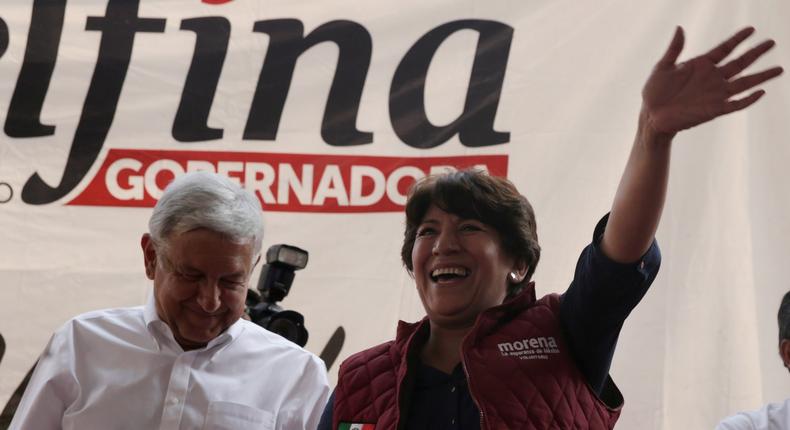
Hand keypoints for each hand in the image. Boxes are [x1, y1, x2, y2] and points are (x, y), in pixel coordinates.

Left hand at [642, 26, 782, 135]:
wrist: (651, 116)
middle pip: (740, 63)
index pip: (725, 49)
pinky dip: (748, 99)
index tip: (751, 29)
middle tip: (772, 42)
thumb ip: (674, 49)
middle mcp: (712, 78)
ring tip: (779, 69)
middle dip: (756, 53)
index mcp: (701, 65)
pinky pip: (736, 104)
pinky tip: (761, 92)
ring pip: (744, 83)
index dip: (738, 39)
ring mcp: (715, 94)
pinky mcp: (714, 110)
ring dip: (761, 77)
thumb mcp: (662, 67)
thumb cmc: (654, 92)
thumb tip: (679, 28)